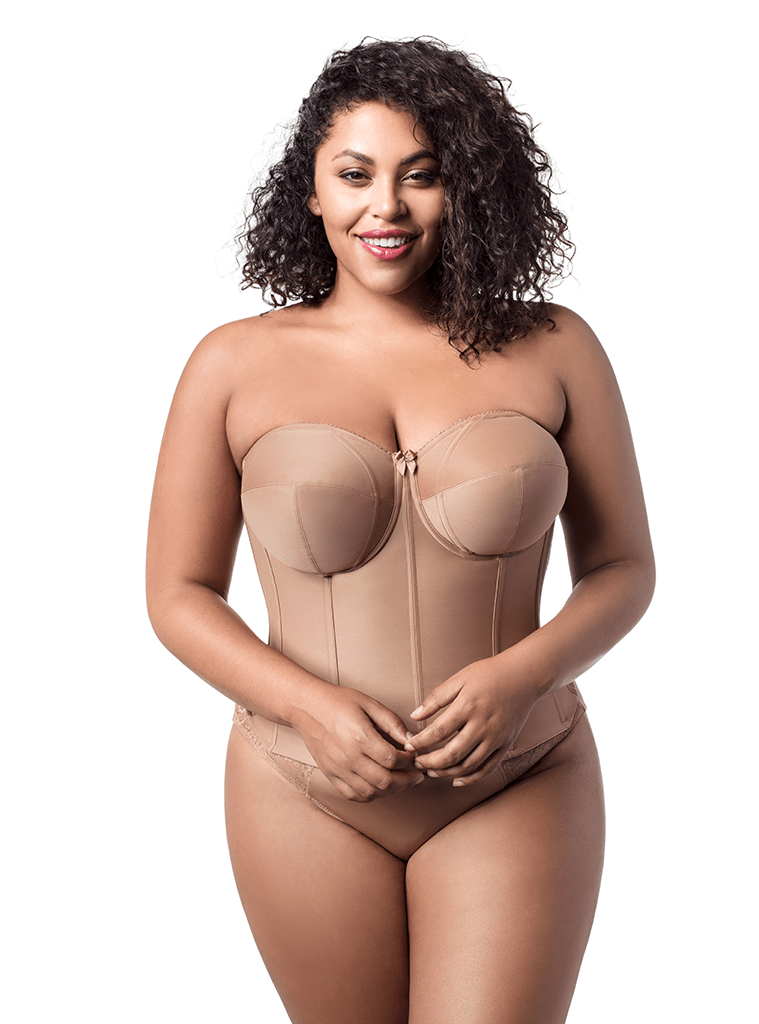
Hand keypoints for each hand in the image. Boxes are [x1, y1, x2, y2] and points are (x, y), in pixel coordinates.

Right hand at [293, 685, 424, 801]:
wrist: (307, 707)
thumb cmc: (338, 702)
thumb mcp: (369, 704)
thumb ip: (392, 722)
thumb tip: (411, 740)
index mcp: (359, 737)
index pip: (392, 759)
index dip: (408, 761)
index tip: (413, 756)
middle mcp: (348, 757)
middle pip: (384, 781)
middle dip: (406, 781)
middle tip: (416, 775)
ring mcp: (338, 769)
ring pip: (371, 792)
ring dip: (391, 790)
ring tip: (401, 781)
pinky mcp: (330, 775)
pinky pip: (353, 795)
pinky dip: (371, 795)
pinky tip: (380, 786)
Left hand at [404, 658, 539, 786]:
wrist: (525, 675)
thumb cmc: (491, 673)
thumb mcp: (460, 678)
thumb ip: (437, 698)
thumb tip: (415, 716)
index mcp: (468, 707)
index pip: (438, 732)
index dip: (420, 743)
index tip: (408, 746)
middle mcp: (482, 726)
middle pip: (451, 754)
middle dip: (430, 762)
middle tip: (417, 763)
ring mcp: (496, 738)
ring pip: (468, 765)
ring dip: (446, 773)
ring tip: (432, 771)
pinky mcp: (506, 745)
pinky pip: (487, 768)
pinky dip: (471, 778)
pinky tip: (456, 780)